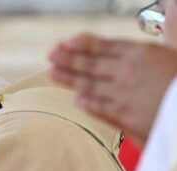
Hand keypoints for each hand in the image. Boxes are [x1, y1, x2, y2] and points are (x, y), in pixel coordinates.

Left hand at [48, 33, 176, 146]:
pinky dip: (86, 103)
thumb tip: (167, 6)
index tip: (66, 43)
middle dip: (68, 59)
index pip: (104, 46)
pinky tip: (76, 99)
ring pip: (89, 85)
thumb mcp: (173, 51)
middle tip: (51, 55)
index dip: (82, 44)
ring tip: (52, 73)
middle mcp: (128, 71)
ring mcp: (123, 94)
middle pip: (91, 64)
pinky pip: (99, 107)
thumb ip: (162, 34)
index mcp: (141, 53)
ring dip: (69, 78)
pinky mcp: (124, 115)